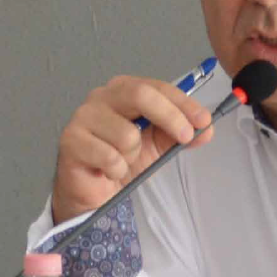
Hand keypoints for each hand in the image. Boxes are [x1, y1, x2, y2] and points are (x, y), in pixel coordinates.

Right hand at [52, 75, 212, 222]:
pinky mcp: (71, 141)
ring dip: (134, 155)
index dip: (183, 103)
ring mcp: (83, 116)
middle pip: (140, 95)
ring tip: (123, 160)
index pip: (158, 87)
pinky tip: (108, 170)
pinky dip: (117, 169)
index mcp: (124, 89)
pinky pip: (110, 157)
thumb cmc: (124, 158)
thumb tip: (206, 129)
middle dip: (170, 117)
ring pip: (127, 134)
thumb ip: (182, 133)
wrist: (93, 188)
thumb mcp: (160, 143)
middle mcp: (101, 96)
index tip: (204, 121)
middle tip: (185, 138)